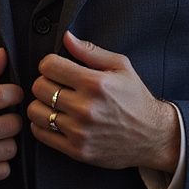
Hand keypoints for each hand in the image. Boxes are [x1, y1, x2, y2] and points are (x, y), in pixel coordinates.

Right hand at [0, 48, 23, 188]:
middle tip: (2, 119)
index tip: (12, 96)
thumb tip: (3, 55)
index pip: (2, 96)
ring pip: (10, 148)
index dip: (15, 94)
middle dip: (12, 119)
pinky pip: (4, 171)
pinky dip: (0, 163)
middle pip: (12, 124)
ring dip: (6, 142)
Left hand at [28, 31, 178, 172]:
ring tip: (53, 103)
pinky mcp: (77, 150)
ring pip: (35, 111)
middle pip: (39, 87)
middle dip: (45, 82)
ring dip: (41, 104)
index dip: (49, 63)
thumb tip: (66, 37)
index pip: (49, 66)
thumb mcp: (120, 66)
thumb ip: (90, 51)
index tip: (56, 68)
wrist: (153, 137)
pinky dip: (41, 124)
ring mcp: (80, 131)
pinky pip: (41, 133)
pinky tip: (54, 119)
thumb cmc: (136, 98)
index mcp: (95, 83)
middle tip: (56, 85)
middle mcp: (85, 107)